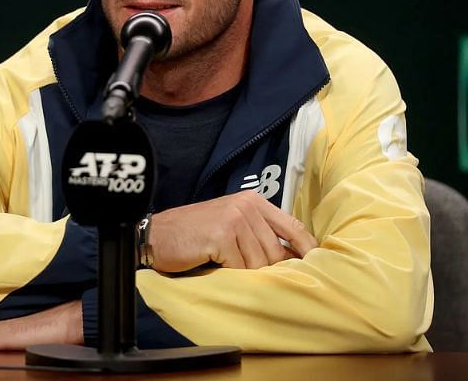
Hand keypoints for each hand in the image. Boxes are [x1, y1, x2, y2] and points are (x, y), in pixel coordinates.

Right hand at [150, 190, 318, 271]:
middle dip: (266, 268)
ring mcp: (234, 220)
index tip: (317, 264)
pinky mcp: (221, 236)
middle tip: (246, 270)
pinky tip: (214, 263)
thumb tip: (292, 257)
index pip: (293, 226)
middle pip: (276, 251)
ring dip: (244, 271)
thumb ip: (258, 232)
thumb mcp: (230, 223)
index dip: (307, 248)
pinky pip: (240, 267)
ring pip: (259, 262)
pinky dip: (230, 272)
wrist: (156, 234)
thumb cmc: (193, 233)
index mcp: (253, 201)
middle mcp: (246, 206)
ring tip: (225, 264)